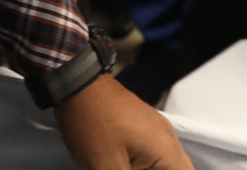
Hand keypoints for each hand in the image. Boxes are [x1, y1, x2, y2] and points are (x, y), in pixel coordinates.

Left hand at [52, 75, 192, 169]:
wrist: (77, 85)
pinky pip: (156, 154)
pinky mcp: (144, 127)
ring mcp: (156, 130)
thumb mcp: (106, 167)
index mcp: (166, 150)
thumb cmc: (92, 123)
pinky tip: (129, 167)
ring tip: (127, 168)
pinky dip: (150, 166)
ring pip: (169, 164)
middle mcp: (167, 139)